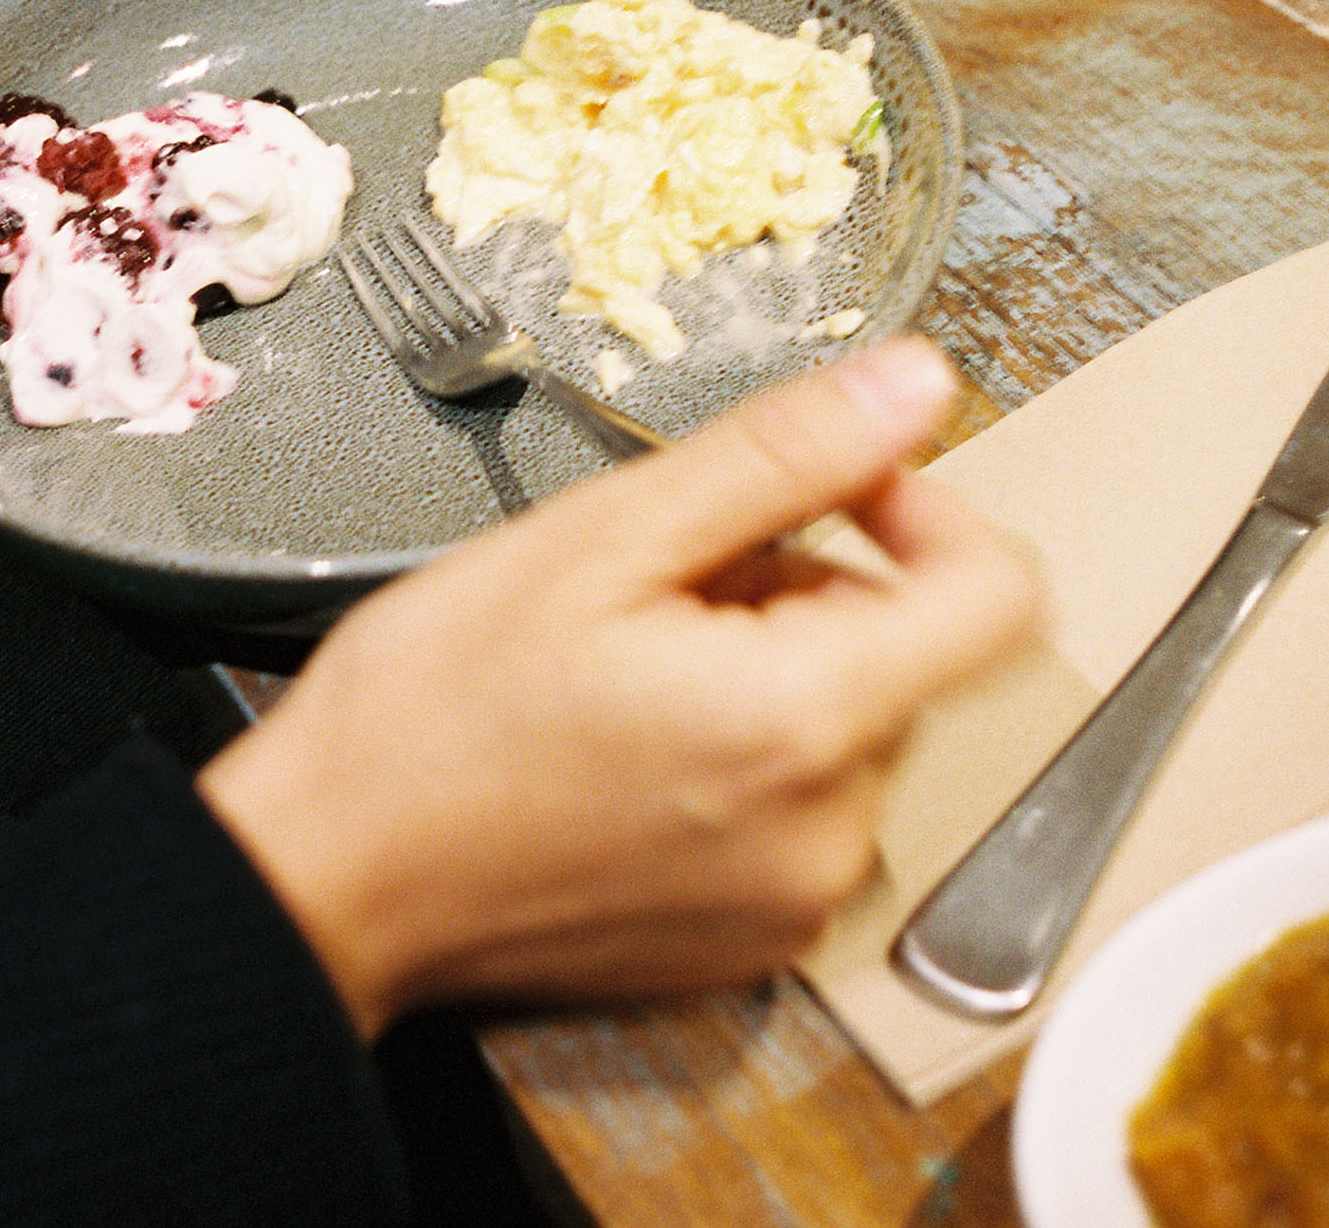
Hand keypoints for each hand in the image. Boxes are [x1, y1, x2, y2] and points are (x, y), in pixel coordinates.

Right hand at [197, 339, 1040, 1037]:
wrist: (325, 881)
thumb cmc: (428, 713)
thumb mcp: (599, 537)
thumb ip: (783, 456)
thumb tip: (918, 382)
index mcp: (805, 718)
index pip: (1002, 595)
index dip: (930, 511)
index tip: (834, 493)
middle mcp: (831, 830)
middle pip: (903, 658)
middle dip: (803, 594)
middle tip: (656, 588)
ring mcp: (794, 903)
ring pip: (846, 732)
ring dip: (769, 677)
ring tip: (623, 672)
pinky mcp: (750, 947)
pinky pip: (798, 816)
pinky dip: (740, 764)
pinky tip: (623, 749)